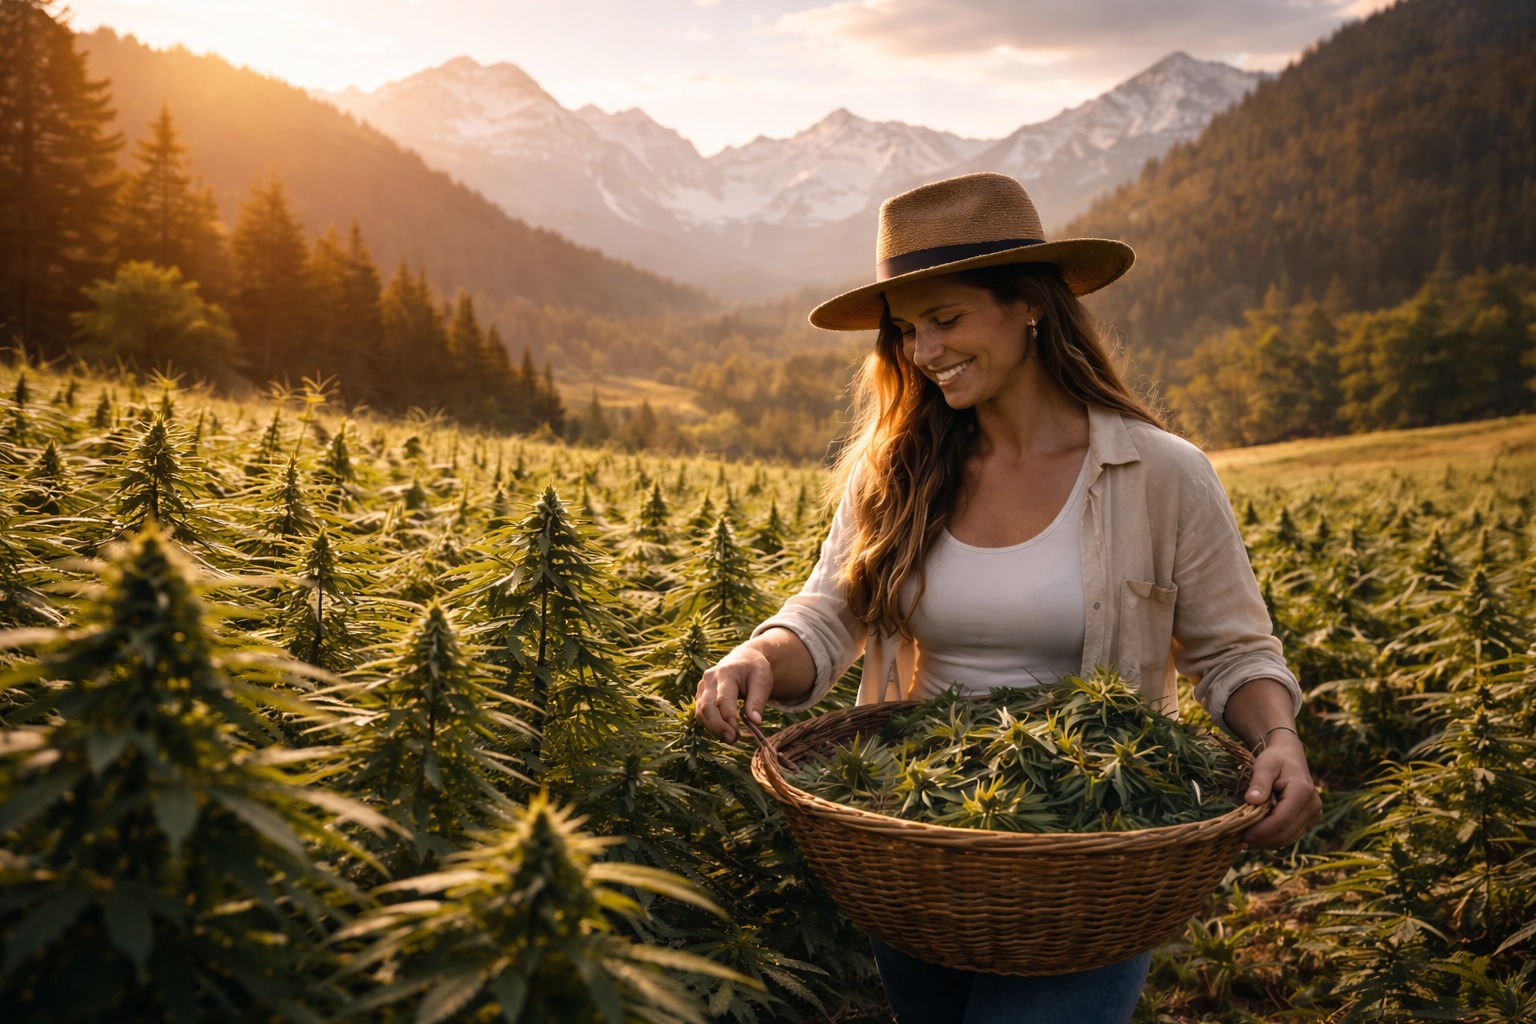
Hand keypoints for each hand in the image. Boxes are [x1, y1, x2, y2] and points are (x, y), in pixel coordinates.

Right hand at [694, 644, 774, 743]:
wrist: (744, 659)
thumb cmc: (755, 670)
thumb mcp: (763, 681)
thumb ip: (758, 700)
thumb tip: (755, 722)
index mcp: (726, 672)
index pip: (723, 698)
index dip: (729, 717)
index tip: (738, 733)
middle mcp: (710, 679)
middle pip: (707, 706)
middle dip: (718, 726)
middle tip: (732, 740)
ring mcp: (702, 687)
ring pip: (701, 712)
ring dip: (713, 729)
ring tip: (731, 739)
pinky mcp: (700, 696)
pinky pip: (700, 714)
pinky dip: (710, 725)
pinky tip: (723, 732)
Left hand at [1241, 730, 1321, 848]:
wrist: (1290, 757)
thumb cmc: (1275, 759)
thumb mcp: (1264, 765)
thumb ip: (1259, 782)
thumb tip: (1251, 800)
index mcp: (1303, 791)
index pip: (1282, 819)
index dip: (1262, 831)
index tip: (1243, 835)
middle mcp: (1313, 806)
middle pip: (1286, 832)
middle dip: (1262, 840)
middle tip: (1240, 842)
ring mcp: (1313, 815)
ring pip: (1288, 837)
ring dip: (1267, 842)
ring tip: (1246, 841)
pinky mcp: (1308, 820)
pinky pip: (1290, 834)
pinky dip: (1273, 838)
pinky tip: (1257, 837)